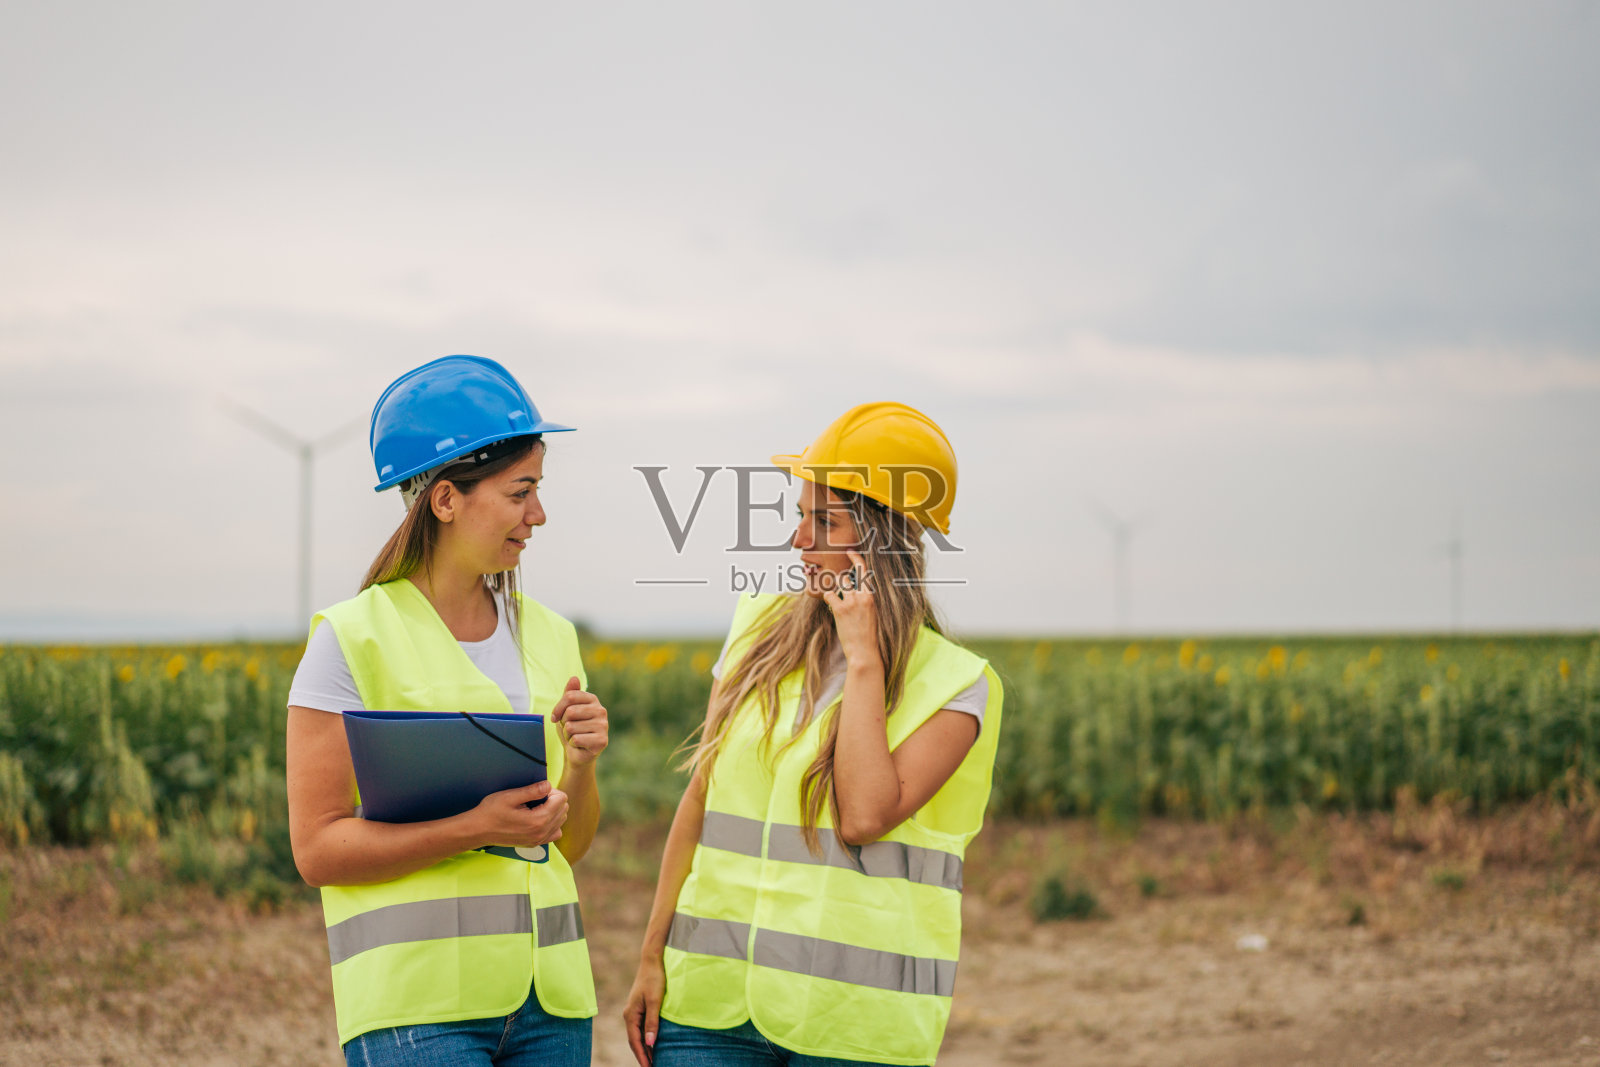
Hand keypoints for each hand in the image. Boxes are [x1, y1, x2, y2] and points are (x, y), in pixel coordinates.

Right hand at [469, 781, 567, 847]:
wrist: (478, 831)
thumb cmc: (491, 812)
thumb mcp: (509, 796)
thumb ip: (532, 791)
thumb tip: (548, 785)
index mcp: (538, 820)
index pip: (562, 800)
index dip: (551, 791)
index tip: (538, 790)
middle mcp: (541, 833)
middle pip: (563, 810)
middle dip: (553, 800)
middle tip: (535, 797)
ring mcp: (539, 840)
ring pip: (560, 821)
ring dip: (553, 811)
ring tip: (536, 806)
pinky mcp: (534, 844)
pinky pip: (554, 833)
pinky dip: (551, 823)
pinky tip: (538, 818)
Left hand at [551, 676, 608, 766]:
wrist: (577, 752)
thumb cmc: (571, 729)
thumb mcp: (566, 710)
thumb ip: (569, 694)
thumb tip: (574, 677)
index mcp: (593, 699)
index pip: (569, 697)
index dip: (558, 709)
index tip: (555, 718)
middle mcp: (601, 710)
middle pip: (570, 712)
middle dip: (564, 723)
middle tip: (569, 729)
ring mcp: (604, 725)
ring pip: (571, 727)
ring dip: (568, 735)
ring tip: (575, 737)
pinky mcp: (602, 741)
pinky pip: (576, 739)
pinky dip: (573, 744)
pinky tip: (580, 745)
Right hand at [623, 954, 665, 1065]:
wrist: (652, 961)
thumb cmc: (655, 979)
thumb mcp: (656, 1001)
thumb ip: (652, 1022)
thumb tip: (649, 1044)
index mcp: (630, 1015)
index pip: (635, 1042)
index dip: (642, 1056)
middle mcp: (629, 1015)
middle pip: (634, 1041)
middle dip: (642, 1056)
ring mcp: (633, 1011)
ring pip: (637, 1035)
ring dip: (644, 1048)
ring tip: (653, 1061)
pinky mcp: (639, 1007)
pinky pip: (641, 1027)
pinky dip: (646, 1038)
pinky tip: (653, 1043)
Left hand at [825, 550, 880, 667]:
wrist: (865, 651)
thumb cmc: (868, 635)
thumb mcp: (871, 614)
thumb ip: (863, 600)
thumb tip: (853, 590)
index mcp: (871, 596)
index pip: (864, 571)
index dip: (856, 559)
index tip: (850, 552)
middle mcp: (862, 596)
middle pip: (846, 575)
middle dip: (839, 576)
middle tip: (836, 579)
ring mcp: (851, 602)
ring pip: (837, 582)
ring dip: (833, 587)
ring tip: (835, 597)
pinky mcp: (840, 609)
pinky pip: (829, 595)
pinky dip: (827, 597)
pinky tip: (829, 604)